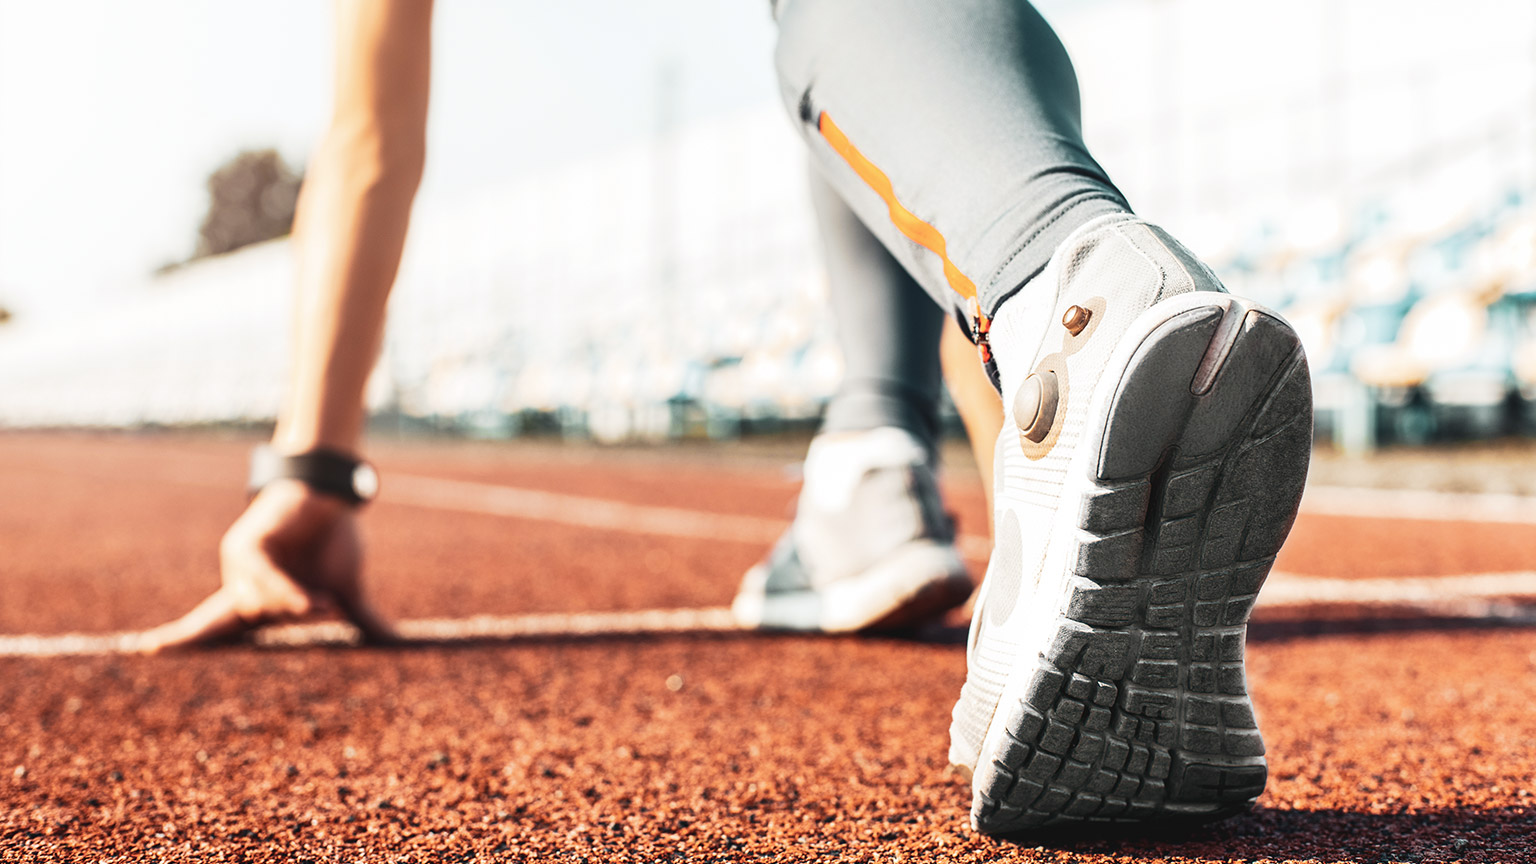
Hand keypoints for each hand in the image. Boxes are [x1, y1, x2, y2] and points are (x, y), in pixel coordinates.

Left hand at [139, 479, 397, 650]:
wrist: (335, 495)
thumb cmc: (334, 538)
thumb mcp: (347, 589)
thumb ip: (361, 620)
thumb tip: (400, 645)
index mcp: (256, 599)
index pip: (212, 627)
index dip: (181, 640)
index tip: (141, 650)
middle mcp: (240, 584)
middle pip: (248, 623)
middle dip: (288, 622)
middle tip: (316, 609)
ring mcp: (240, 565)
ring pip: (257, 607)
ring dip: (296, 608)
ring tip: (324, 601)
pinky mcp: (248, 546)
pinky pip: (264, 581)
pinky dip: (287, 594)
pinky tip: (310, 602)